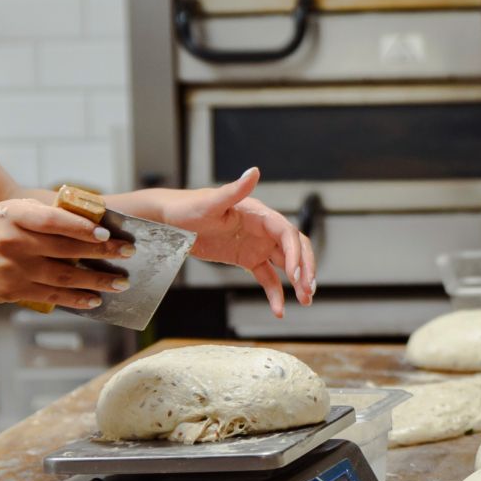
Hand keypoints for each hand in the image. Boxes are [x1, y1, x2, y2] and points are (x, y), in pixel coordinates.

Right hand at [0, 198, 133, 308]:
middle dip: (101, 252)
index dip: (81, 228)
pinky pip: (51, 297)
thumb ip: (41, 213)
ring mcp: (12, 270)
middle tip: (128, 253)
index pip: (53, 221)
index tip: (107, 233)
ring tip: (121, 282)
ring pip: (63, 277)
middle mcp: (11, 242)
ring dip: (96, 281)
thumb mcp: (7, 212)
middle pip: (65, 249)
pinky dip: (76, 299)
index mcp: (12, 215)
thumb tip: (87, 218)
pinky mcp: (13, 291)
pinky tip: (95, 299)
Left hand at [151, 168, 315, 316]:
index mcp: (259, 214)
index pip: (286, 233)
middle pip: (295, 248)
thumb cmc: (189, 208)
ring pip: (286, 264)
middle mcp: (263, 229)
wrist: (172, 222)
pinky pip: (267, 277)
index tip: (296, 275)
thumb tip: (254, 171)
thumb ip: (235, 190)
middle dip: (306, 269)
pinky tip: (279, 309)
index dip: (295, 254)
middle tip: (308, 291)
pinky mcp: (248, 259)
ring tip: (305, 301)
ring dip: (298, 281)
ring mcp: (257, 245)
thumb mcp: (211, 203)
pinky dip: (275, 292)